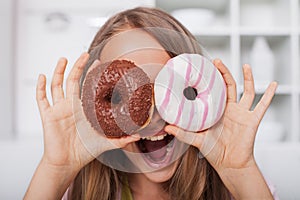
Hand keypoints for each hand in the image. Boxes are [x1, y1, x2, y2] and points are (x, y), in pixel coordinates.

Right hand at [36, 53, 139, 172]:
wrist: (67, 163)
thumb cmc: (85, 151)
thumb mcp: (106, 143)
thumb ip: (122, 139)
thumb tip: (138, 136)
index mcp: (84, 109)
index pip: (88, 86)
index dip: (93, 74)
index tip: (100, 62)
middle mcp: (71, 106)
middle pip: (73, 81)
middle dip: (78, 67)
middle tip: (84, 54)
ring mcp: (59, 109)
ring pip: (57, 85)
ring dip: (59, 72)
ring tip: (64, 59)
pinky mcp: (48, 116)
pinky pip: (41, 99)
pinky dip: (40, 87)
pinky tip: (41, 76)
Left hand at [165, 59, 276, 173]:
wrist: (229, 164)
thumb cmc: (213, 152)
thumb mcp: (197, 140)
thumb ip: (183, 133)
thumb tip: (167, 128)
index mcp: (217, 111)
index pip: (214, 91)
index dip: (210, 80)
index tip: (203, 68)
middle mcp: (230, 109)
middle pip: (229, 86)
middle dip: (224, 73)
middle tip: (216, 61)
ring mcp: (242, 113)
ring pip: (247, 91)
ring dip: (248, 78)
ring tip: (246, 65)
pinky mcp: (252, 120)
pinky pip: (263, 105)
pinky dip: (269, 95)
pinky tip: (274, 84)